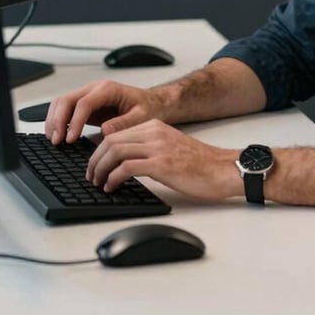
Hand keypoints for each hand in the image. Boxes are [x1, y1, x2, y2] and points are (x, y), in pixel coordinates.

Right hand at [45, 79, 161, 144]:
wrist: (153, 103)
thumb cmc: (148, 108)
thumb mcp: (142, 117)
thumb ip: (123, 123)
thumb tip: (104, 131)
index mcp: (108, 90)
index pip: (84, 103)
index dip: (75, 121)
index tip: (70, 138)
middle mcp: (95, 89)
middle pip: (66, 100)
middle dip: (58, 120)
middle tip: (57, 141)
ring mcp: (88, 96)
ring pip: (61, 102)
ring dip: (54, 120)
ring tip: (54, 140)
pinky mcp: (86, 105)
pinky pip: (65, 109)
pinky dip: (58, 120)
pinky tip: (57, 134)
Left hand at [86, 119, 238, 199]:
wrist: (223, 170)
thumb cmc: (200, 165)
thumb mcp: (171, 148)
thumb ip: (149, 149)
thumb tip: (124, 162)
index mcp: (155, 126)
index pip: (116, 133)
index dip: (99, 150)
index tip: (95, 165)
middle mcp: (154, 132)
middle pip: (110, 141)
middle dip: (94, 160)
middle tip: (90, 176)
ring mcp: (158, 147)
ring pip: (114, 151)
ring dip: (100, 169)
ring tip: (98, 183)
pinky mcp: (161, 164)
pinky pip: (125, 167)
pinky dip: (112, 178)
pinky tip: (112, 187)